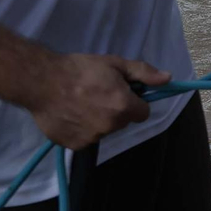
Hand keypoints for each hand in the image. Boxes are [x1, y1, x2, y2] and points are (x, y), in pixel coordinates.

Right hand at [29, 52, 167, 150]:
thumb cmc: (80, 69)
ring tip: (80, 103)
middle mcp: (110, 126)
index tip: (121, 92)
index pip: (142, 112)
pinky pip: (87, 138)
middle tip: (97, 93)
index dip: (134, 101)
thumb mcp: (115, 64)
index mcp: (123, 106)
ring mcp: (92, 139)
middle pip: (123, 121)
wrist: (42, 82)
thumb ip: (143, 72)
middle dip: (116, 109)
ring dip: (98, 119)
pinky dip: (82, 129)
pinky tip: (70, 114)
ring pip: (104, 130)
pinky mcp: (75, 146)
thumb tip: (168, 79)